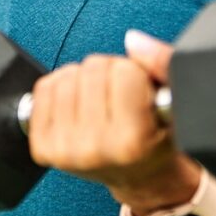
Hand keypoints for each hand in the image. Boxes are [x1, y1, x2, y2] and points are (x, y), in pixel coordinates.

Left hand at [27, 30, 200, 215]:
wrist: (138, 176)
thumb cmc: (155, 138)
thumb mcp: (171, 101)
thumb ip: (162, 63)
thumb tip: (133, 39)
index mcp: (131, 141)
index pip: (124, 72)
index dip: (135, 73)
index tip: (140, 91)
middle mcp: (94, 149)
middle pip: (92, 68)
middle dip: (110, 72)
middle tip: (119, 95)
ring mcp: (65, 149)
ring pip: (67, 75)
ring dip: (85, 78)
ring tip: (100, 98)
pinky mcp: (44, 147)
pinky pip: (44, 89)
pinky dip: (61, 86)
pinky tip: (78, 102)